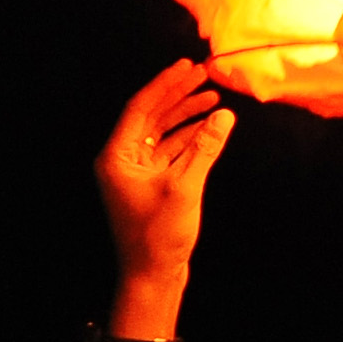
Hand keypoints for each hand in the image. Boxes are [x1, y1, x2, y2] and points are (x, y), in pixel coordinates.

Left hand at [93, 62, 233, 320]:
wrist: (152, 274)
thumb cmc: (159, 235)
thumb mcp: (185, 188)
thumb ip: (205, 148)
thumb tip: (225, 115)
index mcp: (117, 156)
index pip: (141, 109)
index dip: (165, 85)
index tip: (188, 67)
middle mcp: (122, 160)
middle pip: (151, 117)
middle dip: (178, 95)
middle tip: (203, 75)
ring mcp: (136, 172)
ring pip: (162, 133)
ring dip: (185, 115)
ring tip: (212, 98)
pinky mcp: (151, 184)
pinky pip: (170, 151)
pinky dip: (188, 138)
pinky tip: (209, 127)